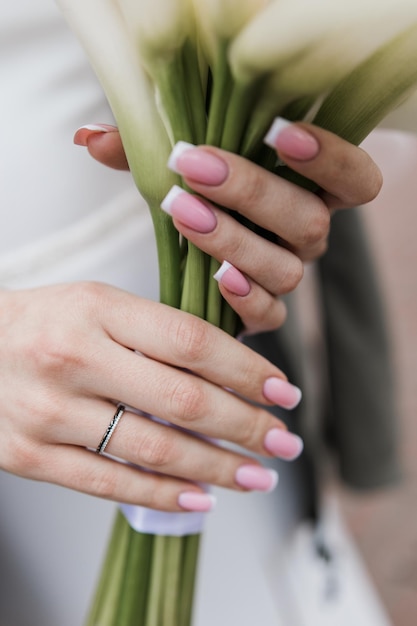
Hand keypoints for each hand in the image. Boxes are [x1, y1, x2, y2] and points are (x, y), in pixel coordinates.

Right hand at [0, 283, 302, 511]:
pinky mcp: (28, 455)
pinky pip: (108, 483)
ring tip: (256, 476)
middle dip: (246, 427)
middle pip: (183, 400)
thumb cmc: (44, 323)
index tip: (283, 392)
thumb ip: (157, 333)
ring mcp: (48, 412)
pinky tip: (200, 499)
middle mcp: (73, 358)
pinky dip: (163, 494)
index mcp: (97, 309)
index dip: (247, 370)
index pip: (192, 342)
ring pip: (153, 448)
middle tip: (284, 442)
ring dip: (216, 469)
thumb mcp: (98, 304)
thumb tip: (233, 373)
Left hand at [74, 121, 381, 332]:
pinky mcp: (264, 313)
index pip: (353, 178)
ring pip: (286, 269)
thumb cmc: (192, 191)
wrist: (186, 245)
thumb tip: (89, 139)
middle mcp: (307, 234)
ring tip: (185, 215)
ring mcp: (287, 275)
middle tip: (196, 168)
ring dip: (235, 242)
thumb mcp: (174, 161)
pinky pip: (268, 315)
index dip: (330, 158)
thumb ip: (144, 146)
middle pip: (310, 221)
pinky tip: (216, 278)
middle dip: (253, 192)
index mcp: (308, 188)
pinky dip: (244, 299)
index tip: (282, 133)